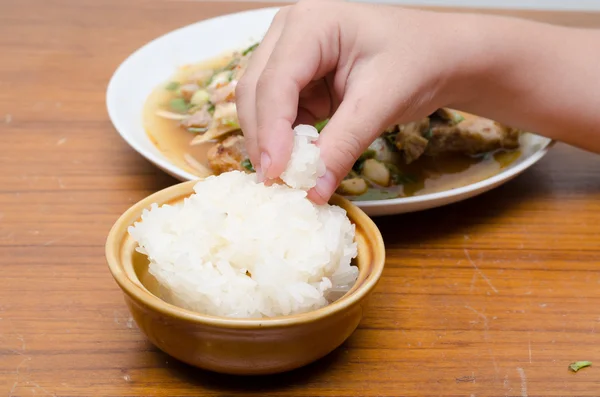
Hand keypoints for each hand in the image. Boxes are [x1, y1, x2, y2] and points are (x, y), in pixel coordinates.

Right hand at [235, 0, 471, 202]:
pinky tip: (298, 162)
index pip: (275, 82)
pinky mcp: (298, 79)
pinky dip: (285, 141)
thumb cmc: (418, 62)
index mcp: (310, 24)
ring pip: (260, 104)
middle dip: (264, 139)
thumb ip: (344, 145)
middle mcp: (289, 33)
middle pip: (256, 92)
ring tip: (288, 177)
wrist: (438, 56)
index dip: (271, 131)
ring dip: (270, 142)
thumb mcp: (382, 102)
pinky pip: (280, 114)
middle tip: (278, 184)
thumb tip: (312, 191)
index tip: (276, 174)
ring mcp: (289, 55)